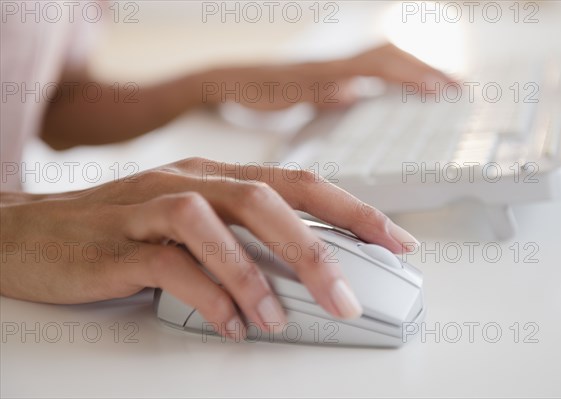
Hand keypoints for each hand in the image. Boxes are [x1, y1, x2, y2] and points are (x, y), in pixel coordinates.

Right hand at [0, 158, 418, 337]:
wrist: (30, 236)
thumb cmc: (122, 233)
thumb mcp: (191, 229)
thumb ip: (242, 244)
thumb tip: (303, 278)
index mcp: (217, 177)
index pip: (300, 184)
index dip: (353, 210)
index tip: (396, 241)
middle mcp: (191, 181)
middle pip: (268, 199)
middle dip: (317, 249)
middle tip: (348, 299)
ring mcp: (151, 206)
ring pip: (218, 223)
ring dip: (257, 274)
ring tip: (283, 318)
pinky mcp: (117, 241)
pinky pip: (171, 263)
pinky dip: (207, 294)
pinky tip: (230, 323)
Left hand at [198, 43, 452, 110]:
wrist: (228, 81)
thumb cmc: (250, 91)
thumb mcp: (281, 98)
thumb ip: (316, 94)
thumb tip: (354, 91)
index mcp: (327, 70)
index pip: (380, 67)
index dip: (411, 77)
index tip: (440, 90)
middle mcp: (336, 66)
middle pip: (391, 59)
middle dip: (426, 71)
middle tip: (457, 88)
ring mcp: (334, 71)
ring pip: (383, 64)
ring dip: (414, 73)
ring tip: (442, 88)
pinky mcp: (330, 79)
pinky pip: (370, 75)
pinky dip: (393, 81)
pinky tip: (400, 93)